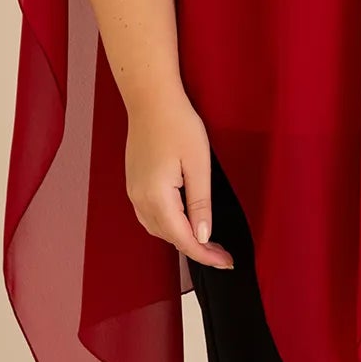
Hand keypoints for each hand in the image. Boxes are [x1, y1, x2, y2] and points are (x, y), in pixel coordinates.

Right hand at [125, 90, 234, 268]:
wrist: (150, 99)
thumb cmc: (177, 124)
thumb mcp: (198, 163)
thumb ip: (200, 203)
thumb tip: (203, 236)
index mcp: (157, 196)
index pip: (183, 239)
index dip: (206, 255)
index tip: (226, 262)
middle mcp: (139, 199)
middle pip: (169, 237)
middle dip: (197, 248)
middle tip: (223, 252)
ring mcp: (133, 191)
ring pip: (158, 228)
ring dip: (182, 238)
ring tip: (208, 241)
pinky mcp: (134, 183)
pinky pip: (150, 215)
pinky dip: (169, 224)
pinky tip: (184, 220)